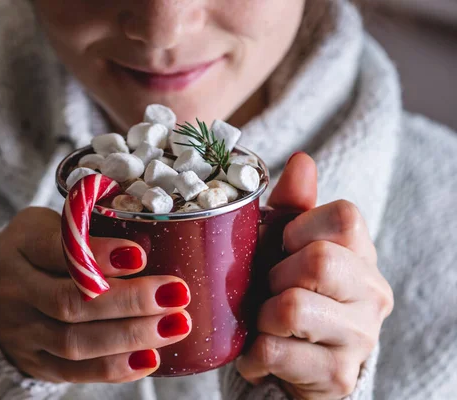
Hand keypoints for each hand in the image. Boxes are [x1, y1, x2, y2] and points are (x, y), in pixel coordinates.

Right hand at [0, 207, 191, 382]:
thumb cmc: (30, 250)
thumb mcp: (43, 224)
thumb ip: (79, 229)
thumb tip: (149, 229)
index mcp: (18, 248)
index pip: (55, 250)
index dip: (98, 255)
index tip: (140, 255)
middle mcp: (14, 293)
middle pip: (70, 303)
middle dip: (129, 301)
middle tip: (176, 294)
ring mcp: (22, 333)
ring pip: (75, 343)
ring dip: (130, 337)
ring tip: (175, 325)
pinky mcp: (34, 362)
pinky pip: (73, 373)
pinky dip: (114, 369)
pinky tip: (150, 359)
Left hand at [236, 153, 393, 398]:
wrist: (299, 364)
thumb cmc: (289, 291)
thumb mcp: (286, 246)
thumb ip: (292, 205)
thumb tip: (301, 160)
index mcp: (361, 253)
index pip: (343, 217)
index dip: (298, 229)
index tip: (283, 249)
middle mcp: (372, 293)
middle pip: (318, 261)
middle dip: (275, 276)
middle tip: (269, 290)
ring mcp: (360, 337)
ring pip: (292, 308)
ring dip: (261, 315)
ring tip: (263, 322)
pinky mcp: (337, 375)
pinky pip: (274, 351)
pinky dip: (252, 353)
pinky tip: (258, 353)